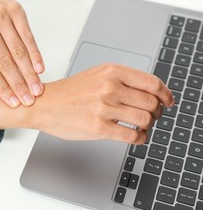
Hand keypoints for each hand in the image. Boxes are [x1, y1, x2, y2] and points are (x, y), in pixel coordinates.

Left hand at [0, 0, 44, 107]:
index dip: (2, 87)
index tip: (12, 101)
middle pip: (5, 62)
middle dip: (18, 84)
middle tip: (28, 100)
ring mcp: (1, 17)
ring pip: (18, 51)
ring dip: (29, 72)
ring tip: (36, 88)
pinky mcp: (15, 12)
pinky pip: (28, 36)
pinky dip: (35, 53)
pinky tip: (39, 68)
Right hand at [0, 63, 173, 143]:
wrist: (44, 104)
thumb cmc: (68, 93)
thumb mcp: (96, 75)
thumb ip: (121, 80)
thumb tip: (149, 92)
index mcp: (111, 71)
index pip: (152, 83)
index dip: (165, 94)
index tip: (167, 101)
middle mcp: (109, 87)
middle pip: (151, 103)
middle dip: (156, 113)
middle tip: (153, 116)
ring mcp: (104, 108)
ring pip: (145, 120)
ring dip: (148, 126)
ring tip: (141, 127)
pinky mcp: (98, 128)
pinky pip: (133, 136)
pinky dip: (140, 138)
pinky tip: (135, 136)